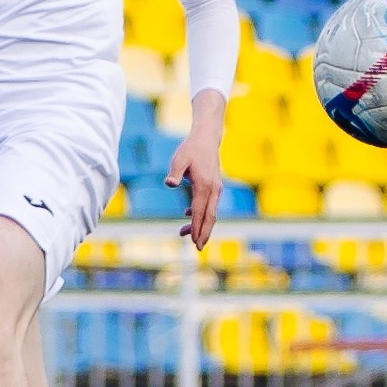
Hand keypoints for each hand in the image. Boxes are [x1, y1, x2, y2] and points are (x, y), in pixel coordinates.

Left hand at [165, 129, 224, 248]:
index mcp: (205, 186)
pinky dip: (201, 214)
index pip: (200, 212)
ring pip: (211, 212)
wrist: (206, 138)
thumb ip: (175, 172)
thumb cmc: (190, 149)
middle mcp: (214, 190)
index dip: (196, 227)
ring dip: (201, 225)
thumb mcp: (179, 159)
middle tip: (198, 248)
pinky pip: (209, 205)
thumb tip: (169, 183)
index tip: (194, 241)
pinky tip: (187, 214)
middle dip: (204, 233)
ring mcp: (216, 189)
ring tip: (186, 234)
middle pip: (210, 217)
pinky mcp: (214, 187)